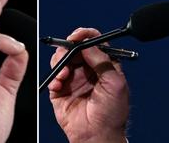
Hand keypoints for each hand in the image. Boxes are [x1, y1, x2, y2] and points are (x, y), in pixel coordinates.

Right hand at [48, 28, 129, 142]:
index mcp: (104, 66)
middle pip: (74, 47)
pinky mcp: (60, 90)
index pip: (94, 42)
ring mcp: (73, 79)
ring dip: (60, 62)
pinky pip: (53, 75)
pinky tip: (59, 84)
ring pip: (61, 58)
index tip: (78, 36)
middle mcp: (88, 70)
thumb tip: (88, 44)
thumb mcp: (115, 83)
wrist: (97, 136)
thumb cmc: (112, 115)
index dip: (85, 35)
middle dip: (69, 47)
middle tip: (68, 51)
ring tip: (64, 74)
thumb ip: (102, 60)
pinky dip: (54, 76)